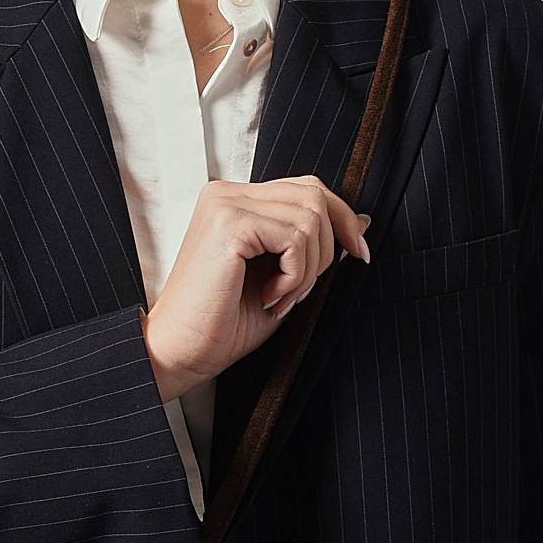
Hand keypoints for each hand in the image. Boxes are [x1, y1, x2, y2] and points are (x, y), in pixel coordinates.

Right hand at [139, 175, 371, 401]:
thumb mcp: (281, 278)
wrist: (180, 353)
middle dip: (327, 249)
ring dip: (308, 269)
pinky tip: (270, 297)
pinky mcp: (229, 223)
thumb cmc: (223, 325)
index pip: (307, 189)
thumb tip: (361, 222)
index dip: (342, 219)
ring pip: (310, 217)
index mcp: (236, 201)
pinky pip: (294, 237)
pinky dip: (295, 274)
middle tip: (299, 292)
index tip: (360, 255)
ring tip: (280, 298)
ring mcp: (226, 203)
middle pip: (314, 194)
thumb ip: (311, 247)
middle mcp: (228, 192)